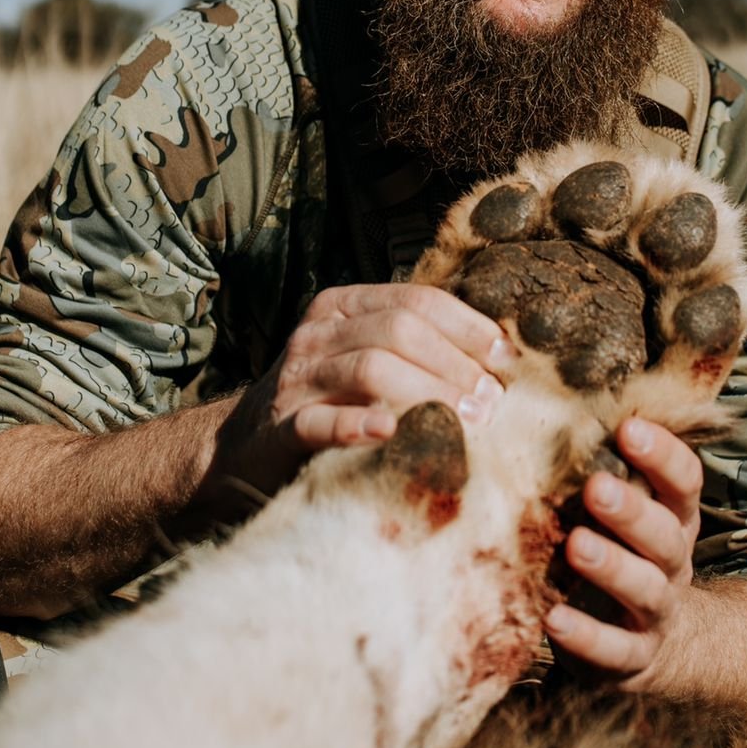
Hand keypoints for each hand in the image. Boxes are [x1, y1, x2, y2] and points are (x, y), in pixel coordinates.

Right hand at [213, 284, 516, 501]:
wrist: (240, 447)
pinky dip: (356, 426)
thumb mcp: (362, 357)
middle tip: (492, 401)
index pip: (416, 300)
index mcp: (343, 307)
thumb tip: (499, 354)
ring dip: (426, 393)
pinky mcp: (280, 428)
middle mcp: (317, 334)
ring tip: (466, 421)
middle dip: (454, 363)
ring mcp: (296, 379)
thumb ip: (413, 347)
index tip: (506, 358)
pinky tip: (389, 432)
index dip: (467, 326)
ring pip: (369, 369)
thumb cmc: (327, 401)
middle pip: (398, 330)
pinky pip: (320, 422)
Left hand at [544, 417, 702, 686]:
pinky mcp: (634, 658)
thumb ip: (610, 471)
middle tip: (597, 488)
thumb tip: (559, 404)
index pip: (684, 482)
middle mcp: (673, 563)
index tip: (628, 427)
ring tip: (577, 546)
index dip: (662, 455)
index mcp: (675, 519)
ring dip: (613, 568)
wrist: (666, 645)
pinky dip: (586, 637)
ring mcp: (657, 614)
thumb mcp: (634, 512)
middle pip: (665, 536)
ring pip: (645, 590)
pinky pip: (614, 650)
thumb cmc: (632, 554)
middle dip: (632, 511)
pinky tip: (554, 619)